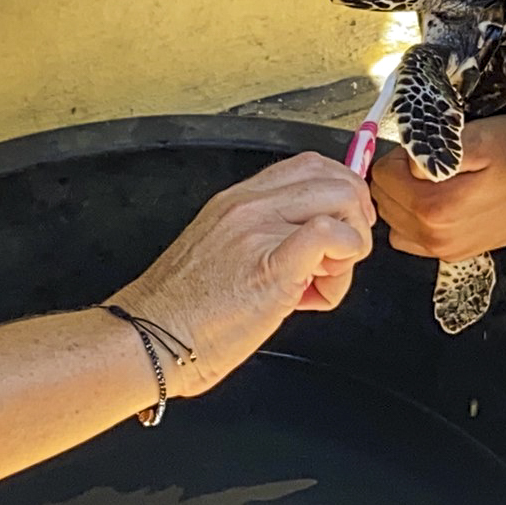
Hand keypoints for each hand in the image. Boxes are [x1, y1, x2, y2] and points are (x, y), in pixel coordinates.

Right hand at [109, 152, 374, 397]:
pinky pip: (330, 234)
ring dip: (351, 242)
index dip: (341, 191)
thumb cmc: (182, 311)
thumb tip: (312, 250)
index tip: (344, 225)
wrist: (149, 338)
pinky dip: (345, 256)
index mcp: (238, 200)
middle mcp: (249, 205)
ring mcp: (258, 229)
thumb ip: (265, 239)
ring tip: (323, 281)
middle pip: (334, 177)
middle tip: (342, 258)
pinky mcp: (272, 265)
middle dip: (355, 217)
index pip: (309, 166)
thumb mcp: (223, 252)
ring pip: (340, 200)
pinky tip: (321, 288)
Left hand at [370, 115, 505, 259]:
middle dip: (397, 177)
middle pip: (383, 201)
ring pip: (395, 222)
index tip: (425, 150)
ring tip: (435, 182)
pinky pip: (413, 240)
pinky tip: (442, 202)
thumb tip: (407, 163)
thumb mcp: (477, 136)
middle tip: (430, 163)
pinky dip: (416, 220)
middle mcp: (434, 237)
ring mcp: (446, 250)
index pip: (380, 176)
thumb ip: (434, 149)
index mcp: (434, 208)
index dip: (398, 155)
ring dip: (403, 199)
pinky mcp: (458, 253)